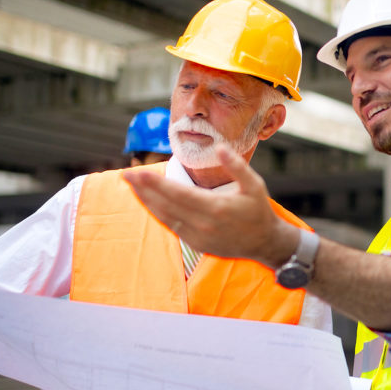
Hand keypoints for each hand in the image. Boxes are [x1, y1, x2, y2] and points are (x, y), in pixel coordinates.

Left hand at [123, 145, 297, 266]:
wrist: (265, 244)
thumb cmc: (259, 211)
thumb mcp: (255, 185)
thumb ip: (236, 166)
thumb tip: (219, 146)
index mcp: (216, 209)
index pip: (178, 194)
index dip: (155, 184)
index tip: (137, 173)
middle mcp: (203, 225)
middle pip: (166, 205)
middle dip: (143, 190)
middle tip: (125, 175)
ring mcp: (197, 237)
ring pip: (165, 217)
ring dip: (146, 201)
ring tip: (131, 186)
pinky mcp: (195, 243)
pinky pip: (171, 226)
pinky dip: (157, 212)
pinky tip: (148, 201)